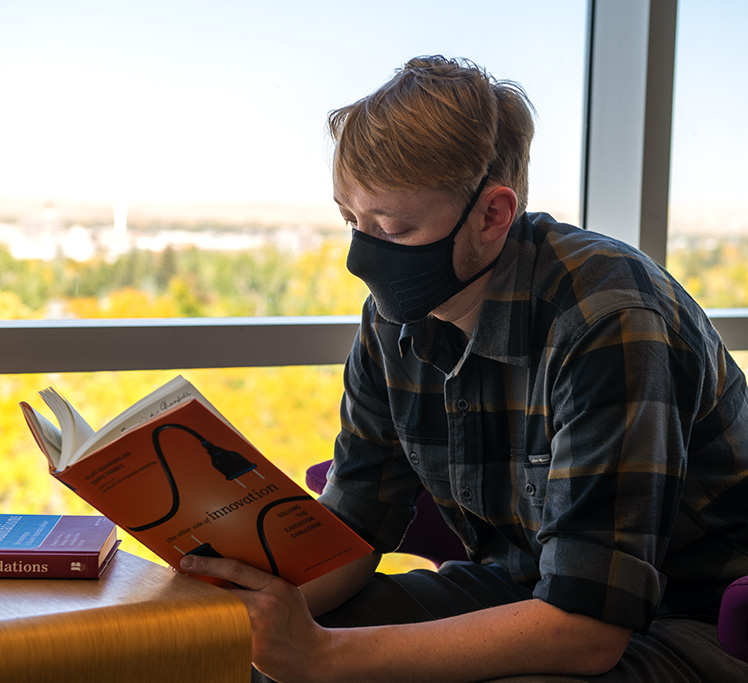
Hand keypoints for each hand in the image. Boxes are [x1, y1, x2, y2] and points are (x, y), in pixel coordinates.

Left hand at [180, 554, 330, 682]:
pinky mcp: (251, 651)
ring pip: (219, 616)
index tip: (187, 562)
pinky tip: (210, 632)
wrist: (312, 654)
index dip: (208, 563)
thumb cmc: (297, 620)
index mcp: (275, 586)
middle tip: (181, 586)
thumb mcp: (287, 592)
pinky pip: (226, 637)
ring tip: (193, 611)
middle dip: (199, 590)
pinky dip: (216, 634)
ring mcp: (258, 630)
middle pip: (220, 593)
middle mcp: (266, 605)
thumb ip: (262, 582)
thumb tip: (228, 574)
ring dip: (205, 613)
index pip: (235, 569)